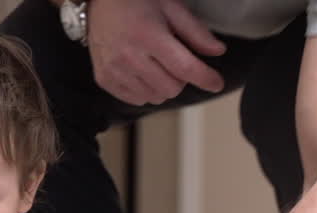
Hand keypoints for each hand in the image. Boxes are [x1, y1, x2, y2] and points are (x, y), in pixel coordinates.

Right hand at [87, 0, 225, 105]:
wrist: (98, 1)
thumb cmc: (136, 0)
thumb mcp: (171, 7)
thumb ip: (195, 32)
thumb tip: (218, 51)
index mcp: (149, 35)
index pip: (184, 68)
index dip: (205, 78)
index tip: (216, 84)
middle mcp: (129, 56)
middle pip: (171, 88)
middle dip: (181, 79)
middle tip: (175, 61)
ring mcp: (114, 70)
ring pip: (154, 97)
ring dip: (163, 86)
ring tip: (157, 65)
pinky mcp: (104, 78)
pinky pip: (135, 99)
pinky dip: (145, 90)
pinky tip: (142, 72)